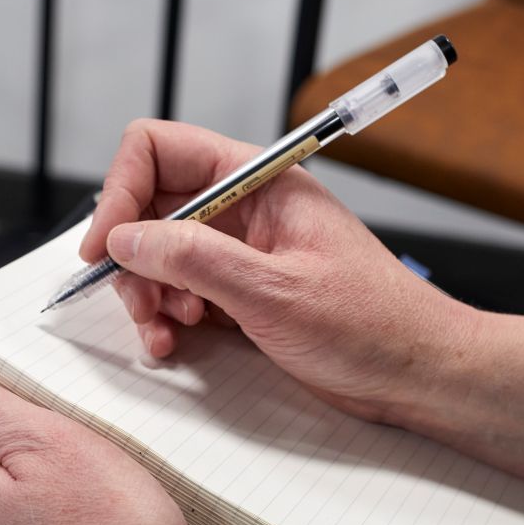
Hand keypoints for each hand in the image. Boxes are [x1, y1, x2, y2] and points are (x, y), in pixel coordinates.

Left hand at [0, 357, 211, 524]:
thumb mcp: (45, 443)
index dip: (18, 400)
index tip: (61, 404)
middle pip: (2, 456)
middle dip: (43, 441)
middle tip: (94, 440)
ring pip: (30, 496)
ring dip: (65, 480)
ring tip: (108, 482)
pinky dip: (78, 519)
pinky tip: (109, 521)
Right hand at [82, 119, 478, 423]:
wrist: (417, 374)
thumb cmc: (372, 324)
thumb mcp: (274, 291)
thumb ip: (194, 259)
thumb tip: (126, 238)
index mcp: (258, 180)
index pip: (160, 150)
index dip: (121, 192)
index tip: (106, 247)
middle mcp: (243, 208)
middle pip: (149, 207)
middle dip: (132, 257)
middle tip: (141, 304)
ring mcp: (240, 251)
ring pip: (157, 255)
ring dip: (146, 295)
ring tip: (165, 333)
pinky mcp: (240, 293)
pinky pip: (180, 292)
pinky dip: (165, 318)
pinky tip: (173, 344)